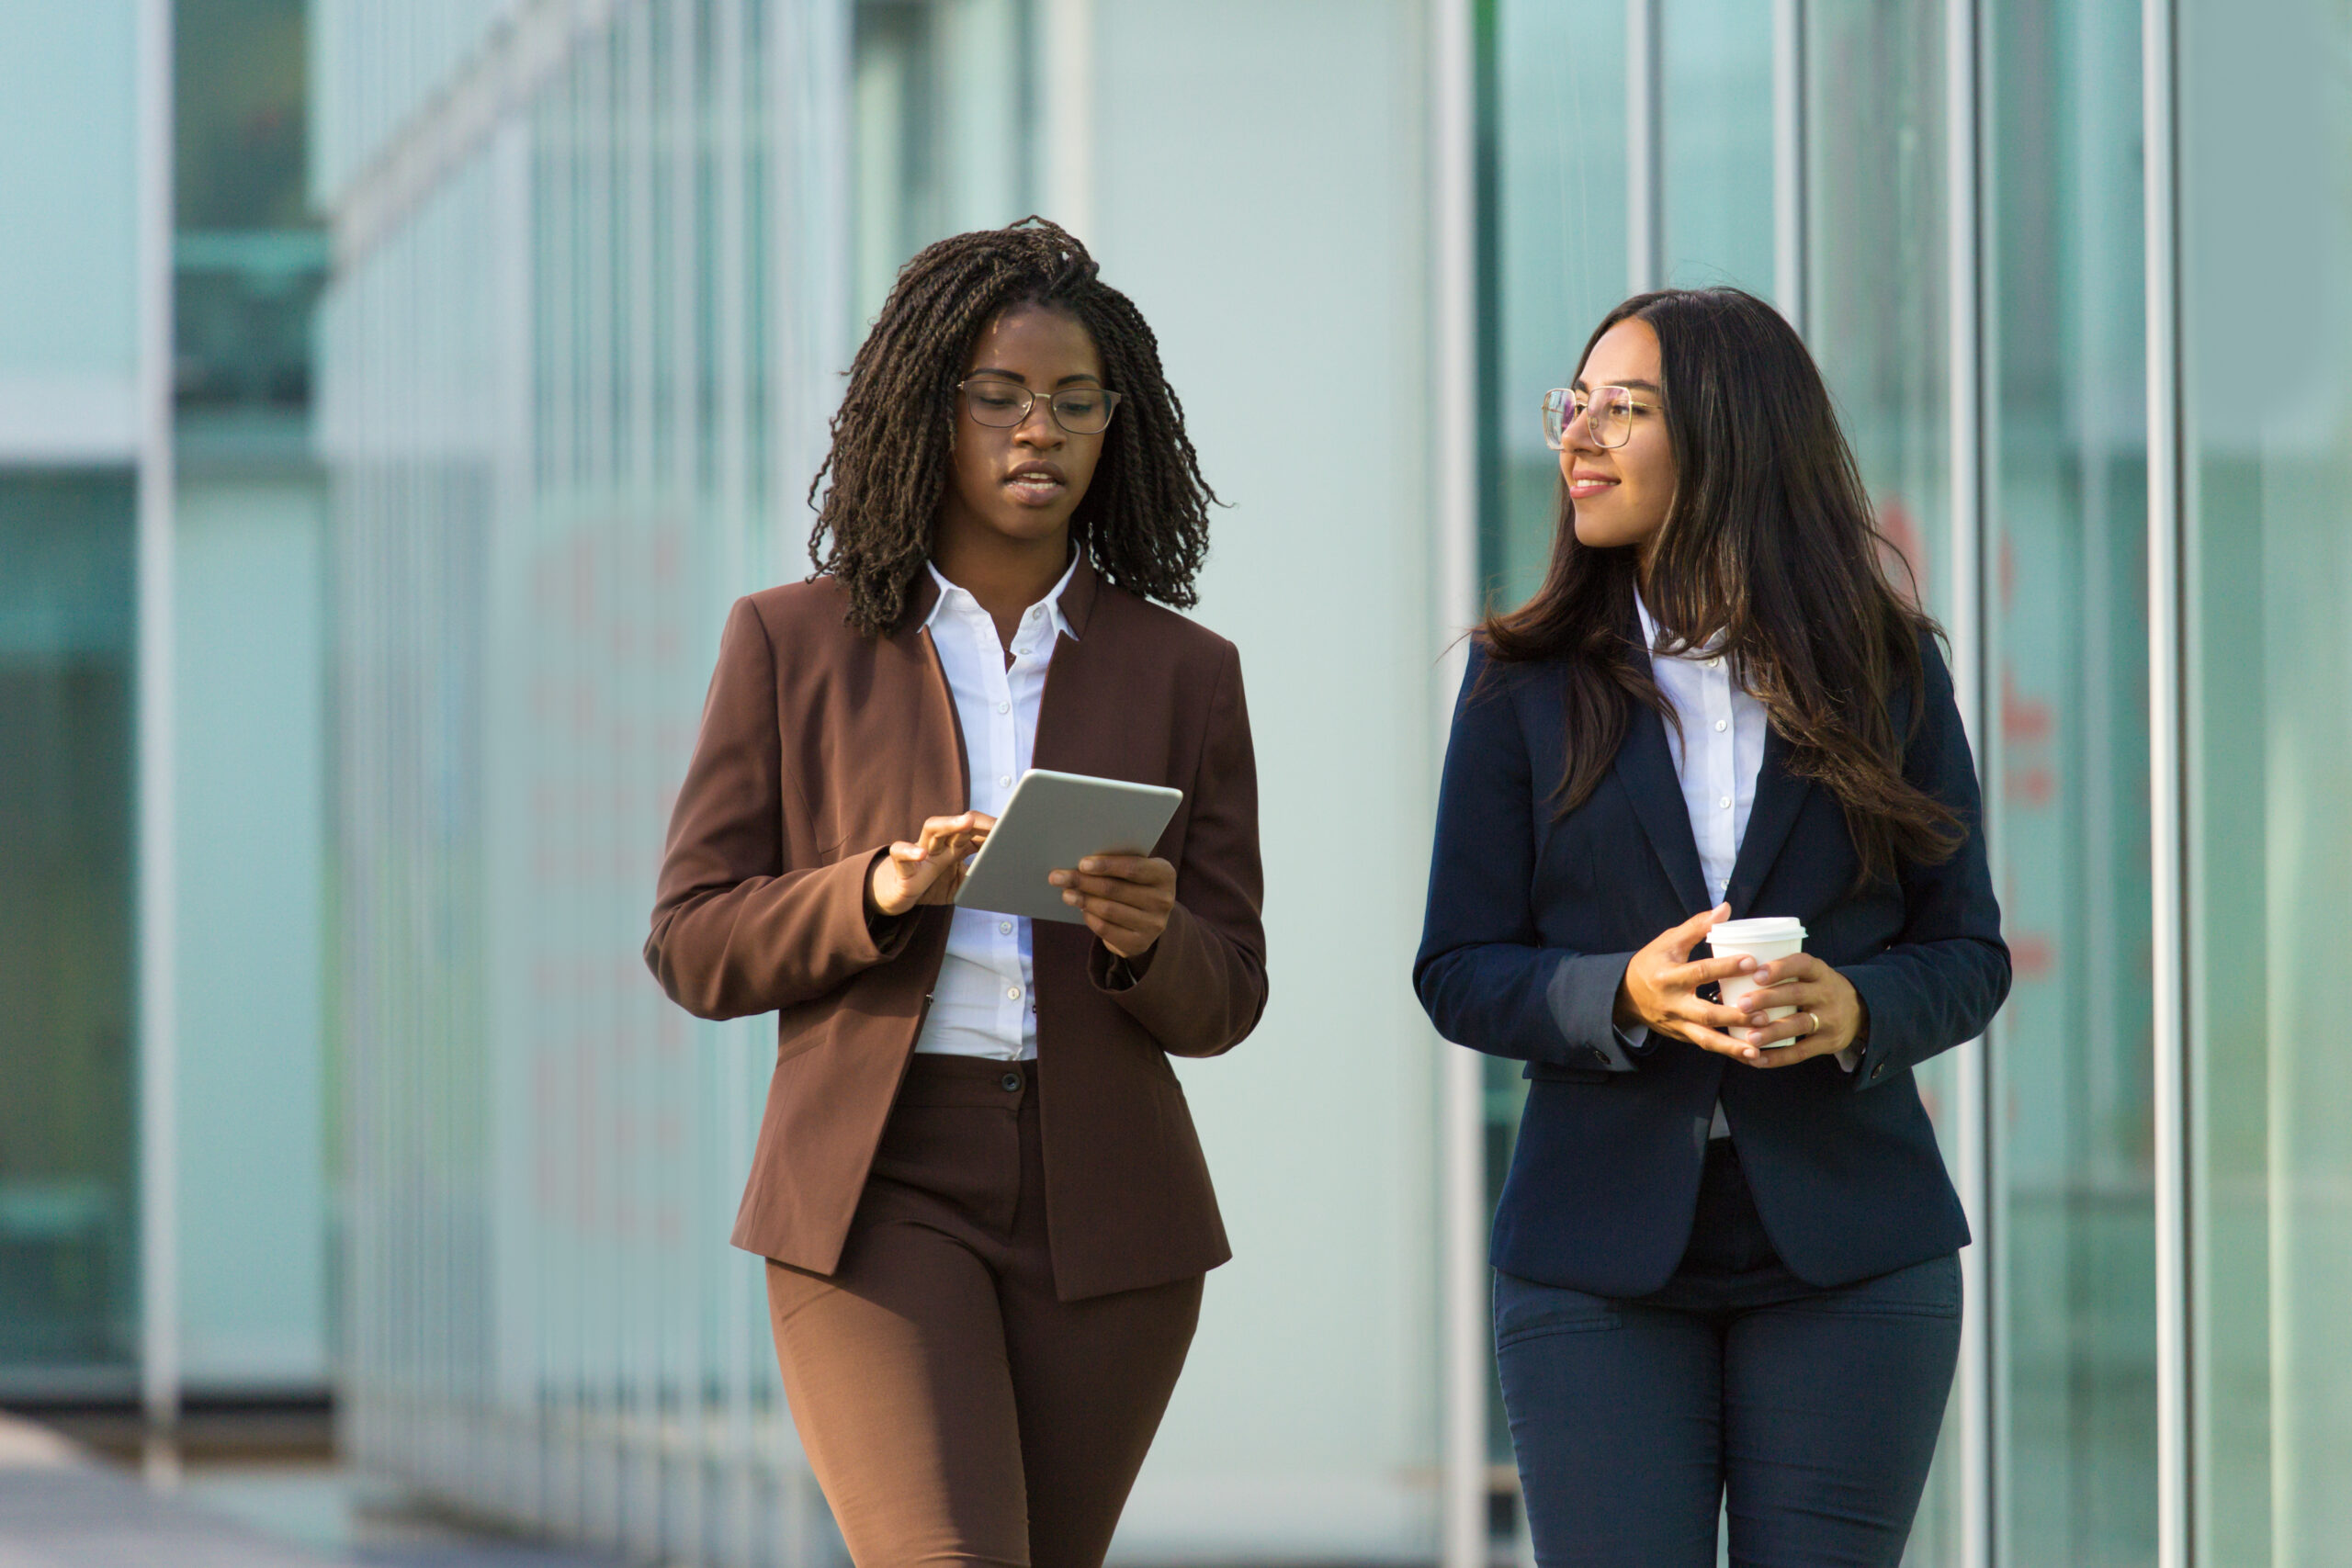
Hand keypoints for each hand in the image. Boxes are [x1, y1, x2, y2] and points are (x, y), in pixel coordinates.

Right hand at [867, 812, 995, 917]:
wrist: (898, 894)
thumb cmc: (931, 884)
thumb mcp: (961, 884)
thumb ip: (977, 878)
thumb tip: (1003, 878)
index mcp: (954, 847)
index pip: (973, 831)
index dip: (990, 829)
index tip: (1011, 829)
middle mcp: (939, 844)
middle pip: (956, 823)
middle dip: (977, 821)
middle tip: (996, 823)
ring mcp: (920, 851)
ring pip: (932, 828)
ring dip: (950, 823)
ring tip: (966, 821)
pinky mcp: (902, 865)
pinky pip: (900, 853)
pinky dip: (909, 851)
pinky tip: (921, 854)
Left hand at [1047, 855, 1175, 959]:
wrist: (1149, 918)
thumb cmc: (1135, 884)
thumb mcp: (1135, 870)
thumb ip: (1116, 864)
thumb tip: (1080, 865)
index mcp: (1164, 874)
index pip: (1133, 868)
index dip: (1106, 865)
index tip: (1082, 863)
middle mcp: (1163, 900)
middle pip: (1115, 889)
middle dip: (1083, 882)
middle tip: (1058, 877)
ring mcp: (1153, 924)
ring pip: (1108, 910)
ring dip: (1082, 900)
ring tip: (1066, 893)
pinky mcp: (1140, 943)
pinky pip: (1106, 929)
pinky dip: (1090, 917)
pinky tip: (1082, 909)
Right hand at [1615, 903, 1774, 1064]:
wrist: (1624, 996)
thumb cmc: (1651, 963)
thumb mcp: (1668, 941)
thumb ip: (1697, 926)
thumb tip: (1726, 909)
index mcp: (1668, 976)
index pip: (1700, 972)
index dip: (1726, 967)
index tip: (1753, 961)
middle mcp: (1672, 1004)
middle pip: (1706, 1014)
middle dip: (1735, 1015)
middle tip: (1763, 1013)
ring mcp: (1676, 1024)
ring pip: (1706, 1039)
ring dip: (1733, 1046)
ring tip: (1759, 1049)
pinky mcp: (1682, 1036)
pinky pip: (1707, 1046)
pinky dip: (1728, 1052)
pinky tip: (1753, 1055)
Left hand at [1729, 953, 1867, 1068]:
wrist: (1860, 1011)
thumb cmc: (1817, 988)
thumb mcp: (1808, 975)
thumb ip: (1778, 977)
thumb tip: (1725, 987)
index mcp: (1819, 972)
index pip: (1802, 964)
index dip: (1780, 968)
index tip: (1757, 973)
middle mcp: (1827, 993)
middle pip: (1797, 994)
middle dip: (1768, 999)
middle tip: (1741, 1004)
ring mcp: (1829, 1019)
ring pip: (1799, 1025)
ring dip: (1772, 1031)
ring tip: (1749, 1036)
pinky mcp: (1828, 1042)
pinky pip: (1802, 1052)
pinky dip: (1778, 1057)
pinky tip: (1756, 1059)